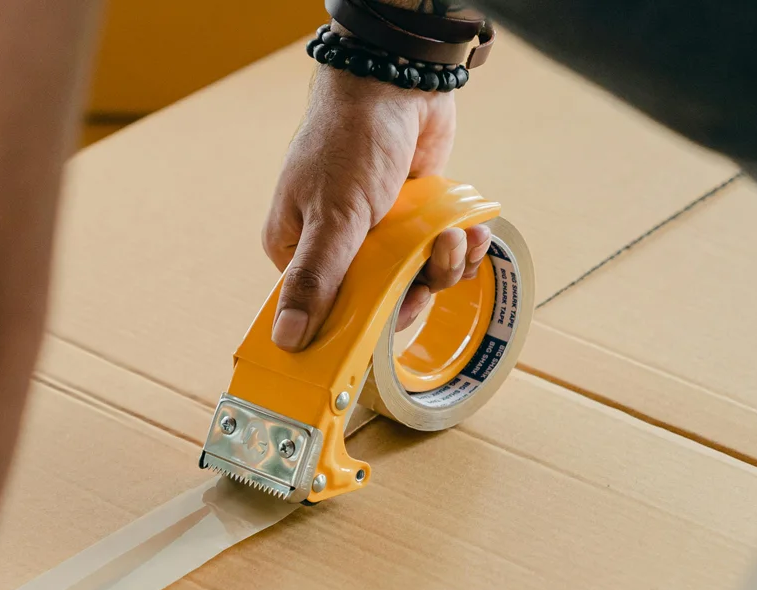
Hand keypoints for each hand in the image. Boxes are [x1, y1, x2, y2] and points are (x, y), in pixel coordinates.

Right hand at [262, 66, 490, 351]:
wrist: (396, 81)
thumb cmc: (350, 141)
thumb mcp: (333, 217)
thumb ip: (315, 281)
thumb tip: (285, 341)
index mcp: (298, 250)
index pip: (326, 312)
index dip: (364, 323)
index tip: (397, 317)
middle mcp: (335, 246)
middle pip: (380, 301)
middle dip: (417, 287)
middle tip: (434, 262)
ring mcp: (378, 233)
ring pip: (417, 280)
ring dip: (446, 264)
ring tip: (455, 236)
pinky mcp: (415, 220)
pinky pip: (439, 254)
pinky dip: (462, 247)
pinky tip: (472, 230)